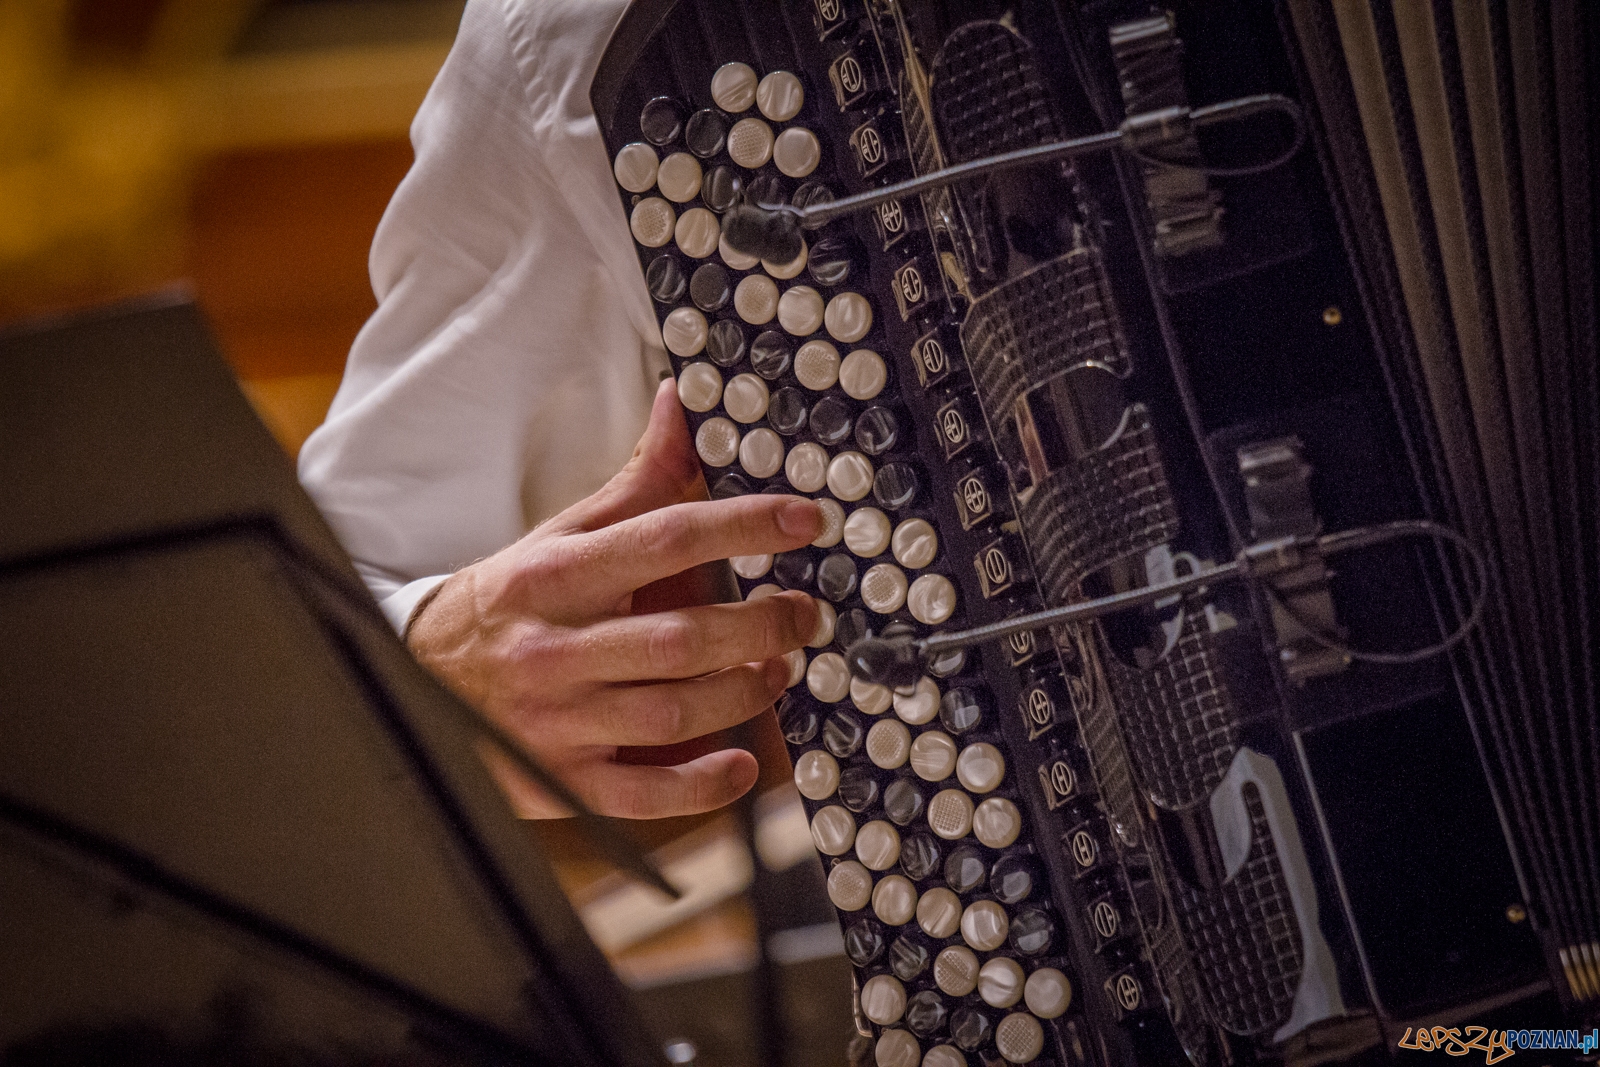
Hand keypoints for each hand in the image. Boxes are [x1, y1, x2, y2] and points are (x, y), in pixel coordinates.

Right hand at [408, 379, 821, 818]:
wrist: (414, 684)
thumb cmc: (507, 603)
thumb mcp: (559, 536)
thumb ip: (633, 483)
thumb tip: (682, 407)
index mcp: (555, 577)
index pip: (664, 538)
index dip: (743, 526)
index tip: (803, 520)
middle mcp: (555, 649)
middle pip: (681, 639)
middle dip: (761, 625)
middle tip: (803, 614)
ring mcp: (557, 721)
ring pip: (672, 715)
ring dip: (744, 693)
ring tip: (776, 669)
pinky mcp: (561, 781)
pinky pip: (642, 795)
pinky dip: (701, 785)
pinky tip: (741, 764)